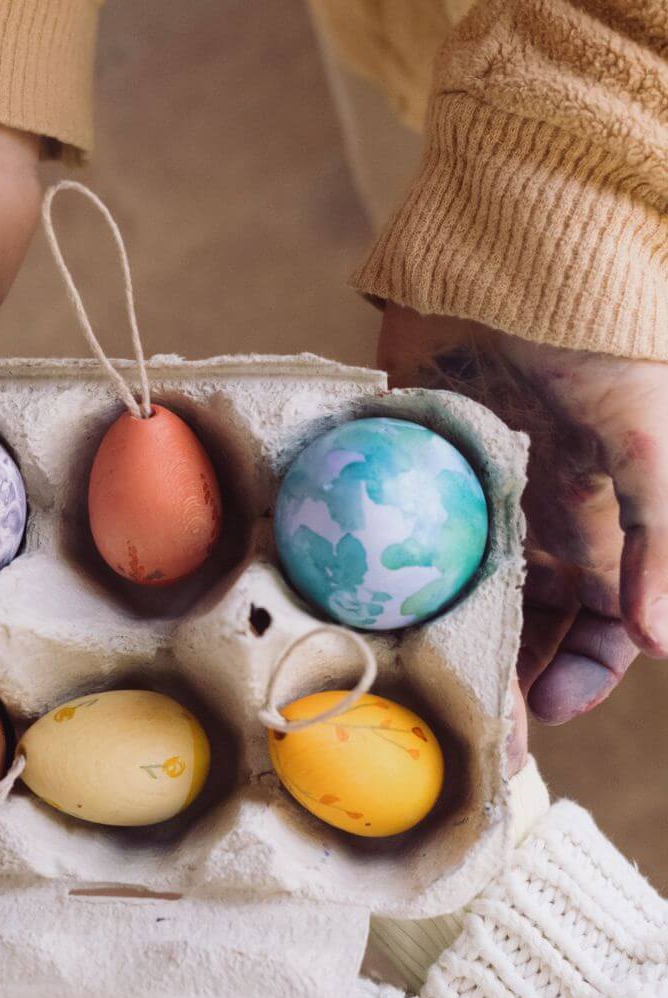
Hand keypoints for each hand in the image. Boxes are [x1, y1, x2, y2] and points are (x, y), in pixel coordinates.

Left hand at [378, 303, 667, 724]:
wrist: (511, 265)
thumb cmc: (596, 343)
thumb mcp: (648, 438)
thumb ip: (663, 536)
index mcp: (598, 534)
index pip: (597, 632)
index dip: (579, 679)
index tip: (545, 713)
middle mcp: (532, 534)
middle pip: (518, 630)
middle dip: (502, 682)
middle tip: (469, 730)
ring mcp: (465, 512)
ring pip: (454, 601)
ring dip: (441, 645)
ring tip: (413, 688)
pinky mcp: (410, 485)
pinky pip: (396, 548)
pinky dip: (385, 586)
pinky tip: (361, 620)